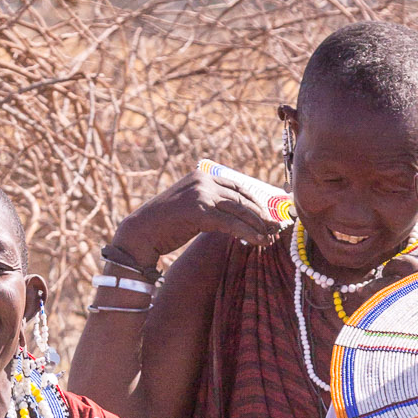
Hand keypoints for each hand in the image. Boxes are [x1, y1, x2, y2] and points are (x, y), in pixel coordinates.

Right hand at [113, 169, 284, 268]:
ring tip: (270, 239)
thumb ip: (210, 205)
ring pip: (239, 211)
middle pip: (242, 198)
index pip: (237, 187)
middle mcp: (203, 180)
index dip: (255, 202)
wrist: (142, 232)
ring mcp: (201, 194)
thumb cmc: (166, 225)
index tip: (267, 216)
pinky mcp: (199, 212)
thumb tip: (236, 216)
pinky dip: (248, 234)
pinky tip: (258, 243)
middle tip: (275, 229)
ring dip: (258, 226)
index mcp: (202, 175)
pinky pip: (232, 224)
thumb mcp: (190, 207)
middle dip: (261, 215)